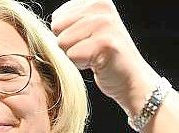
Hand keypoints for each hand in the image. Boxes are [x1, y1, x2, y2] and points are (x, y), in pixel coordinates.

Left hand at [50, 0, 157, 115]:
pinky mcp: (104, 43)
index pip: (57, 17)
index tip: (88, 40)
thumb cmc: (105, 56)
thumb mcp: (89, 27)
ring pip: (62, 42)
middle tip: (90, 49)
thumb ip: (71, 19)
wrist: (131, 78)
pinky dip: (81, 65)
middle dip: (69, 45)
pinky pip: (72, 55)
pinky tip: (97, 63)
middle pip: (57, 28)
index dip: (67, 34)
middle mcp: (101, 6)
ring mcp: (104, 23)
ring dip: (75, 55)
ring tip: (94, 55)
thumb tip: (47, 22)